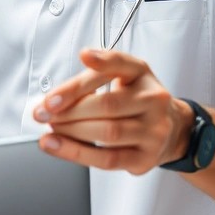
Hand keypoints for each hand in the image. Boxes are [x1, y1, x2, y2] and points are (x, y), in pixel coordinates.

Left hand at [33, 48, 190, 173]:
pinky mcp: (146, 157)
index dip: (100, 61)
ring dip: (70, 131)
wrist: (171, 129)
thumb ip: (89, 80)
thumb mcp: (120, 79)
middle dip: (68, 109)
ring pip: (107, 133)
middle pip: (107, 104)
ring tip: (49, 129)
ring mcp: (154, 130)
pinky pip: (108, 159)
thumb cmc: (135, 101)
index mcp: (142, 74)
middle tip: (43, 112)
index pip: (120, 64)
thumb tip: (52, 97)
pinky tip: (57, 146)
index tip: (83, 55)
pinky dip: (77, 153)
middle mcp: (153, 100)